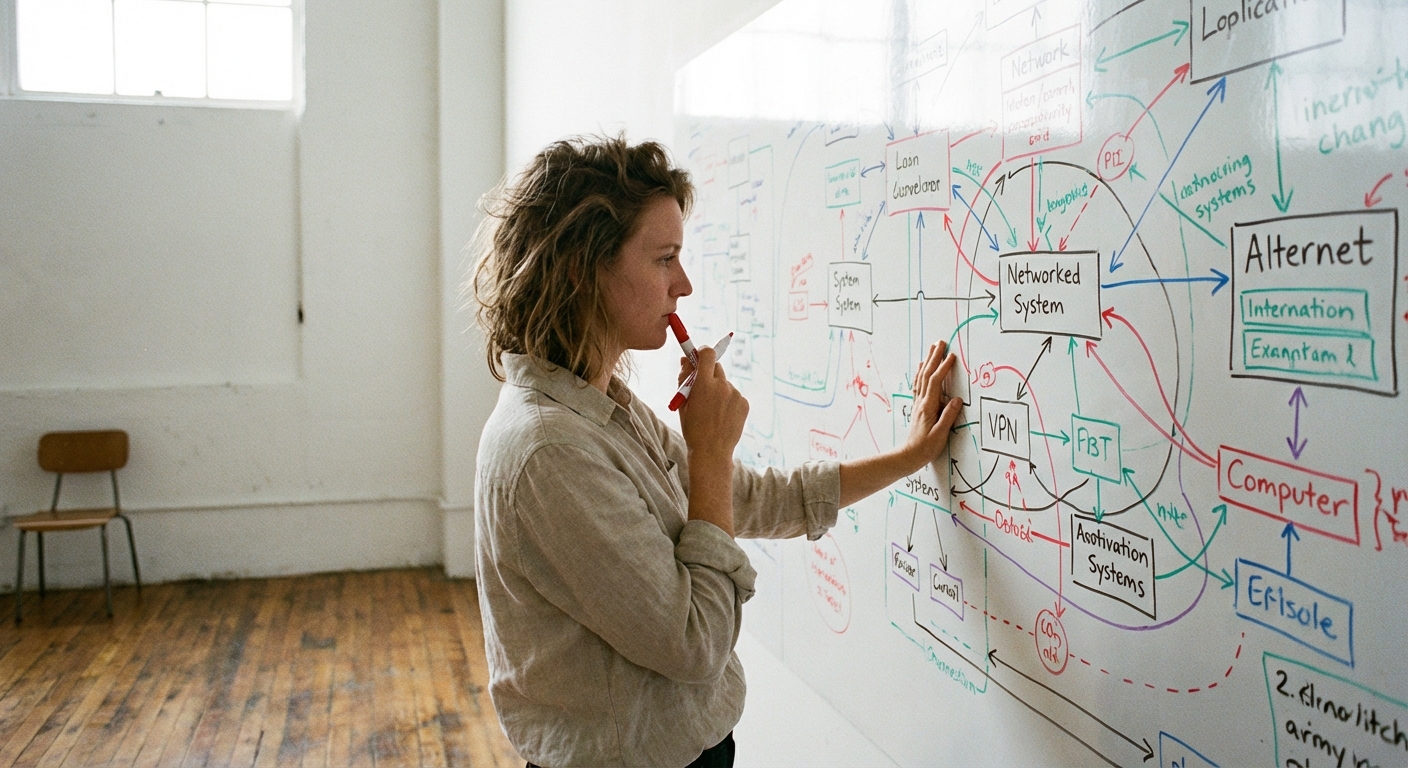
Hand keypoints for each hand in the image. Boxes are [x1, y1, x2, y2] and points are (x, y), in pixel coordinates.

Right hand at [678, 347, 748, 461]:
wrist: (711, 452)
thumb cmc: (692, 428)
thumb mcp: (682, 403)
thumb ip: (684, 379)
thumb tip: (685, 360)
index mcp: (703, 384)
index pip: (707, 354)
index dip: (702, 352)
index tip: (699, 356)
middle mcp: (722, 386)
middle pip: (717, 367)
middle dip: (709, 373)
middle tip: (703, 386)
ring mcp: (735, 395)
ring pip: (725, 383)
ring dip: (719, 390)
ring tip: (712, 411)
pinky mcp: (744, 403)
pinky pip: (734, 395)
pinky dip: (728, 401)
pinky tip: (722, 416)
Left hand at [900, 341, 963, 471]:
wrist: (908, 456)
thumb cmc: (925, 448)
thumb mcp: (940, 434)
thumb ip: (948, 416)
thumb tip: (957, 399)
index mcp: (928, 406)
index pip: (936, 382)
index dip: (943, 368)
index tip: (951, 356)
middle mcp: (921, 402)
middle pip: (927, 374)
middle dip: (934, 357)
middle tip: (940, 342)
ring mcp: (919, 403)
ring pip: (922, 377)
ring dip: (927, 361)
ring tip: (932, 348)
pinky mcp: (918, 407)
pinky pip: (919, 384)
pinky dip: (920, 373)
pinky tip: (921, 367)